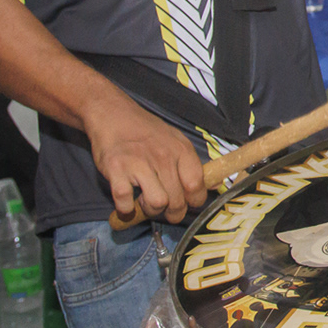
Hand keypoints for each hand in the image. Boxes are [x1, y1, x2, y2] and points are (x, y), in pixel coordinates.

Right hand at [84, 95, 206, 222]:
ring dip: (151, 210)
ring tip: (145, 201)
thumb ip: (192, 164)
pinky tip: (126, 201)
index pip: (197, 185)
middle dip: (173, 212)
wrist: (112, 114)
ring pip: (157, 204)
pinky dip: (125, 209)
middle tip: (165, 208)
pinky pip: (125, 203)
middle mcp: (163, 157)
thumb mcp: (175, 140)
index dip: (195, 201)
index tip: (188, 204)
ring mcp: (139, 163)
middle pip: (178, 200)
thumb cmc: (145, 131)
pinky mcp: (116, 170)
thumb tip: (215, 185)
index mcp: (180, 150)